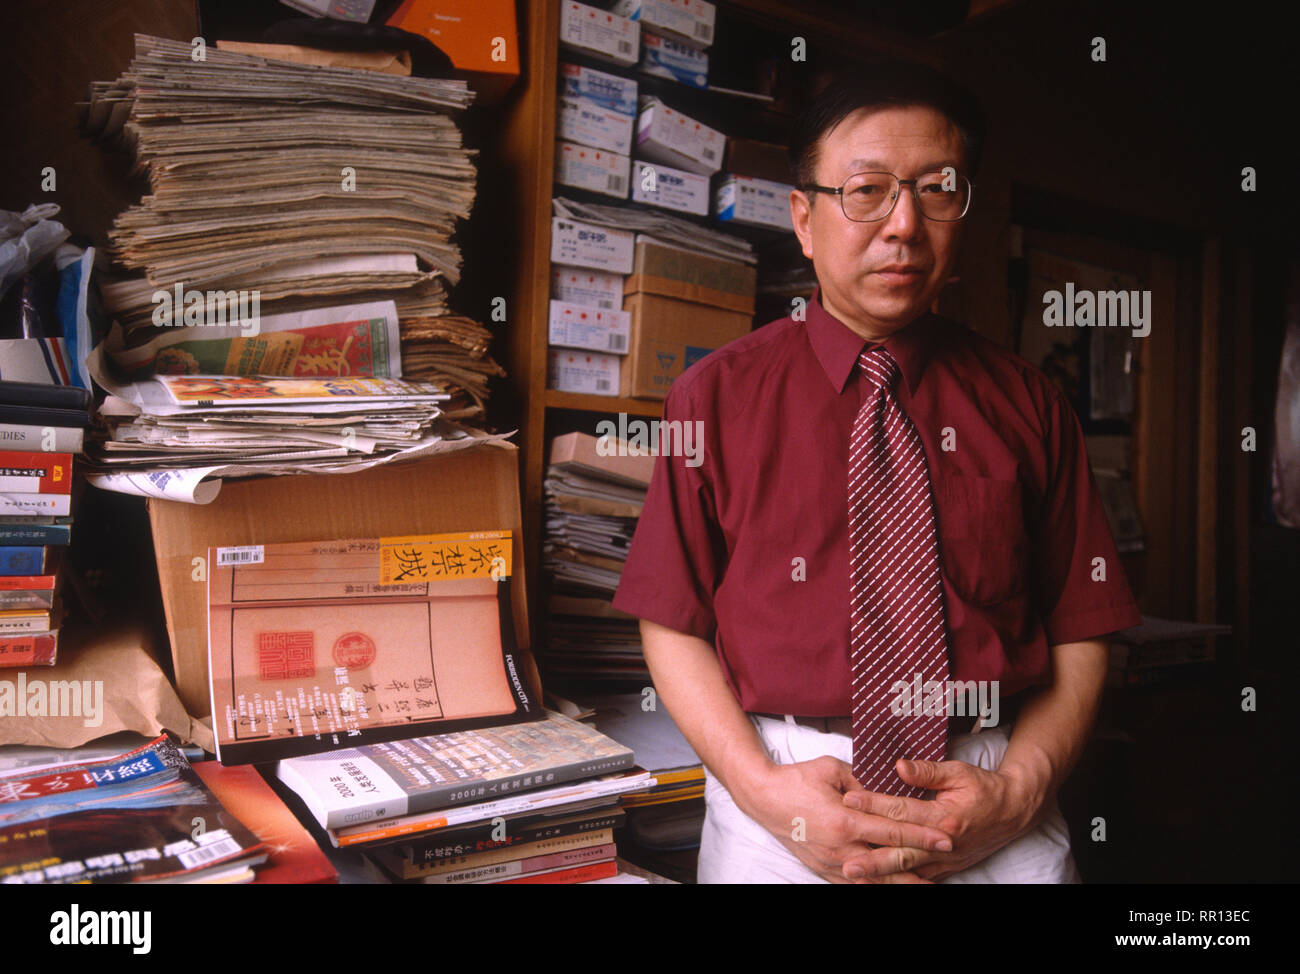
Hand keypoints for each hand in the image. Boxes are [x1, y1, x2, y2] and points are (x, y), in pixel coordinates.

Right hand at [733, 755, 954, 883]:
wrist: (764, 798)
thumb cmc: (798, 779)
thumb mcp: (834, 769)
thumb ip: (864, 782)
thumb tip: (888, 791)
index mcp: (845, 821)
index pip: (894, 831)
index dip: (923, 835)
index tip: (947, 838)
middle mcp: (841, 848)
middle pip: (890, 861)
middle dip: (922, 861)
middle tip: (947, 859)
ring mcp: (832, 863)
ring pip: (875, 879)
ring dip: (903, 882)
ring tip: (927, 884)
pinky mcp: (824, 870)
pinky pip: (856, 884)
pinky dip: (877, 885)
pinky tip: (894, 885)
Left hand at [838, 758, 1039, 881]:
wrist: (1013, 812)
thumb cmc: (984, 788)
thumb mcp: (958, 772)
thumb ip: (928, 772)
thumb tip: (899, 766)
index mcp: (945, 817)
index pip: (902, 811)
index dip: (874, 805)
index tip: (848, 800)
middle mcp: (944, 843)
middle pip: (901, 851)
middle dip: (872, 858)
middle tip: (845, 860)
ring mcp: (946, 860)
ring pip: (908, 870)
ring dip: (882, 874)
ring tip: (855, 875)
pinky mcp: (947, 868)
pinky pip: (919, 877)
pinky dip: (898, 880)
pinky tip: (878, 881)